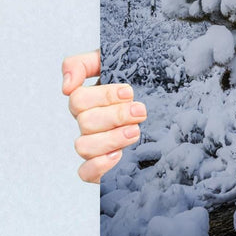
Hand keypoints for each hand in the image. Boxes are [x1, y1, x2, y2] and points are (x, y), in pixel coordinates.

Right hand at [62, 50, 146, 183]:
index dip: (104, 96)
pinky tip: (119, 155)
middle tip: (140, 111)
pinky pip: (85, 173)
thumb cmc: (141, 80)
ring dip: (111, 138)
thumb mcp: (114, 62)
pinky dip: (98, 165)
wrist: (169, 104)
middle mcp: (89, 123)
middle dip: (116, 116)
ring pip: (83, 146)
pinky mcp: (102, 167)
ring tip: (136, 131)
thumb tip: (66, 86)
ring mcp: (94, 145)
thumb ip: (83, 64)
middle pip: (85, 122)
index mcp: (89, 100)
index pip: (78, 99)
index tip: (129, 92)